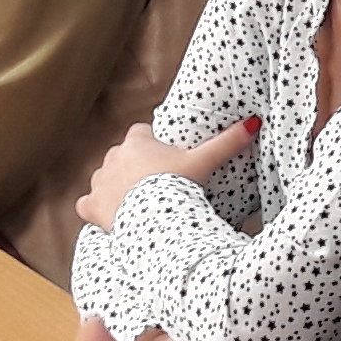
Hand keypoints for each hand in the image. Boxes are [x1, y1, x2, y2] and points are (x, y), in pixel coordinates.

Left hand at [78, 115, 257, 230]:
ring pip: (103, 179)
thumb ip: (227, 141)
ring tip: (134, 202)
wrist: (154, 219)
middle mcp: (112, 157)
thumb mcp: (204, 162)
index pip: (140, 133)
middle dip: (131, 167)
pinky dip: (94, 210)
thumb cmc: (177, 186)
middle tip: (153, 184)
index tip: (162, 157)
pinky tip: (106, 217)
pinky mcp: (90, 206)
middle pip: (120, 156)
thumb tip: (254, 122)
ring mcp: (99, 182)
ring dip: (113, 188)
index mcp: (137, 142)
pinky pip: (85, 204)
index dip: (150, 144)